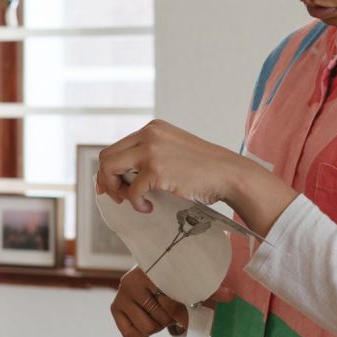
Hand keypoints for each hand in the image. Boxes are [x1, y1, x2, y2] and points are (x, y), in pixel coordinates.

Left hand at [95, 119, 297, 236]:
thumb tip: (125, 175)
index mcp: (153, 129)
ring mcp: (151, 151)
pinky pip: (131, 190)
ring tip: (131, 200)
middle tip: (116, 196)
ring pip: (110, 169)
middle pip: (107, 156)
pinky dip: (136, 203)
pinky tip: (148, 207)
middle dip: (106, 179)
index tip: (115, 185)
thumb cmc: (206, 169)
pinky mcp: (156, 170)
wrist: (230, 175)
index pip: (117, 146)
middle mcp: (149, 135)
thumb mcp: (175, 151)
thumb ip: (152, 154)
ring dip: (115, 189)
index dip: (109, 169)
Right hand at [111, 267, 234, 336]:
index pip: (169, 303)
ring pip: (148, 328)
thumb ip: (210, 289)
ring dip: (159, 324)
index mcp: (150, 272)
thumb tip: (231, 296)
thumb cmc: (175, 274)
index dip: (183, 313)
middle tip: (172, 309)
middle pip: (160, 319)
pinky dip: (142, 332)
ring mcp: (121, 295)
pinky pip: (130, 333)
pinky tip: (149, 319)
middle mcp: (130, 282)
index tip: (190, 314)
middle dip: (170, 318)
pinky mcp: (115, 307)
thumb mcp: (191, 281)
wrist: (152, 265)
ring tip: (162, 312)